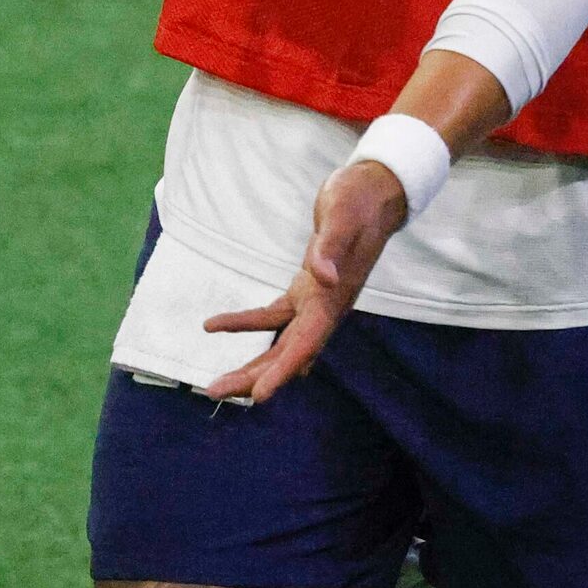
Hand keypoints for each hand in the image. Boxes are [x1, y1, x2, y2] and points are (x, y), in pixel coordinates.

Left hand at [201, 159, 410, 402]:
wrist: (373, 192)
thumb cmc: (358, 201)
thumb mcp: (343, 217)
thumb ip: (332, 247)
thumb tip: (324, 277)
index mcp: (333, 298)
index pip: (306, 343)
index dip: (283, 371)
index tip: (259, 396)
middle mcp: (326, 307)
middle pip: (288, 353)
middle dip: (254, 377)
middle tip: (214, 392)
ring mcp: (316, 300)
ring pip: (280, 343)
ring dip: (251, 363)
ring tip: (217, 383)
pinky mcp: (306, 287)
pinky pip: (274, 315)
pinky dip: (246, 322)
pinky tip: (215, 325)